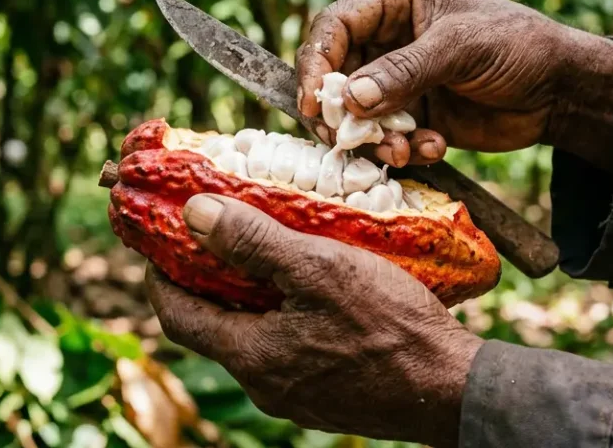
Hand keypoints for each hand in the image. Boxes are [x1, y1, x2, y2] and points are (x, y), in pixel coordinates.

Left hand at [146, 193, 484, 447]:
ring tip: (268, 255)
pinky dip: (284, 318)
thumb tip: (192, 213)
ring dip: (250, 300)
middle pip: (214, 329)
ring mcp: (297, 398)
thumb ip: (253, 241)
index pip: (177, 316)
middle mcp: (265, 385)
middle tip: (215, 238)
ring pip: (254, 341)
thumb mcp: (319, 267)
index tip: (160, 240)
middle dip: (207, 282)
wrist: (452, 390)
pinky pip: (290, 353)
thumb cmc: (390, 326)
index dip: (160, 276)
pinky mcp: (328, 399)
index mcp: (251, 355)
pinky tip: (313, 292)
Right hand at [296, 0, 612, 169]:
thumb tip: (349, 98)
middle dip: (340, 113)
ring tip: (402, 151)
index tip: (315, 104)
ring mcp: (399, 79)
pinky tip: (435, 147)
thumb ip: (405, 71)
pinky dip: (402, 149)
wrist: (562, 91)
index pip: (333, 27)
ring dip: (373, 138)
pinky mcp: (414, 114)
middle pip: (334, 76)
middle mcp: (389, 37)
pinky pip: (386, 136)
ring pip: (356, 114)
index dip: (316, 64)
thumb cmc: (518, 45)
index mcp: (396, 0)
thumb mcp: (462, 48)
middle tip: (349, 141)